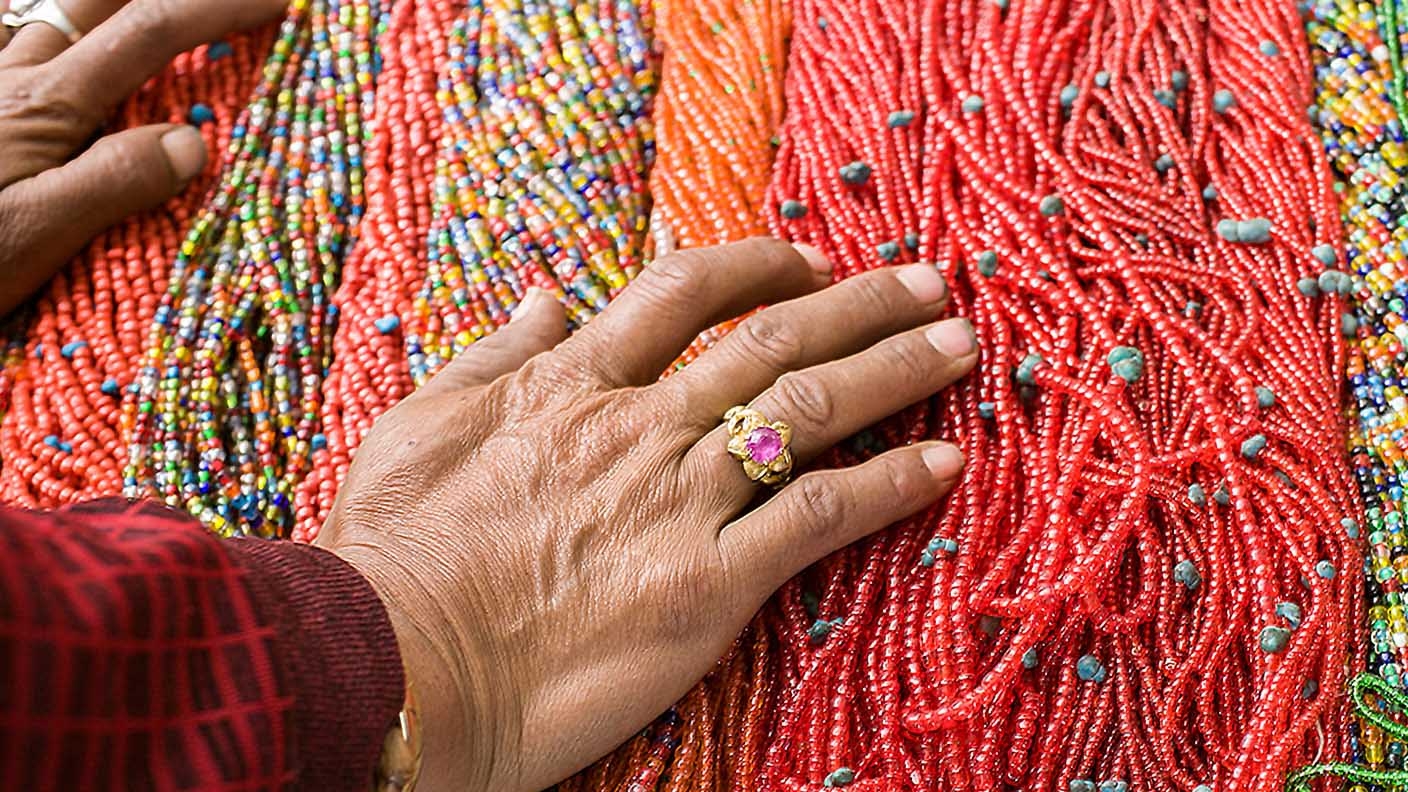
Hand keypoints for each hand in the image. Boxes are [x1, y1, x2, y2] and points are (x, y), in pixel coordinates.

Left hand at [0, 0, 286, 315]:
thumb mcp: (31, 237)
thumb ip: (113, 182)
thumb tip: (196, 143)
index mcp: (46, 105)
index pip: (151, 30)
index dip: (221, 6)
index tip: (285, 2)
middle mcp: (14, 77)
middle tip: (226, 8)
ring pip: (56, 15)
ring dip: (113, 10)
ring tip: (158, 28)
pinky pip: (21, 47)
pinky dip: (57, 37)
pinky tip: (62, 59)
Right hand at [317, 239, 979, 791]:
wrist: (393, 666)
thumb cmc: (392, 553)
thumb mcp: (418, 423)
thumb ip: (495, 355)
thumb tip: (551, 297)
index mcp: (573, 383)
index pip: (685, 290)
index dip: (760, 264)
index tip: (809, 260)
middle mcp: (641, 425)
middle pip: (774, 337)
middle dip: (862, 302)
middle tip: (929, 282)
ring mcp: (680, 501)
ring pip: (812, 408)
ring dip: (897, 369)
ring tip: (961, 346)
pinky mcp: (708, 585)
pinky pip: (818, 516)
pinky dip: (889, 483)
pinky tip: (943, 464)